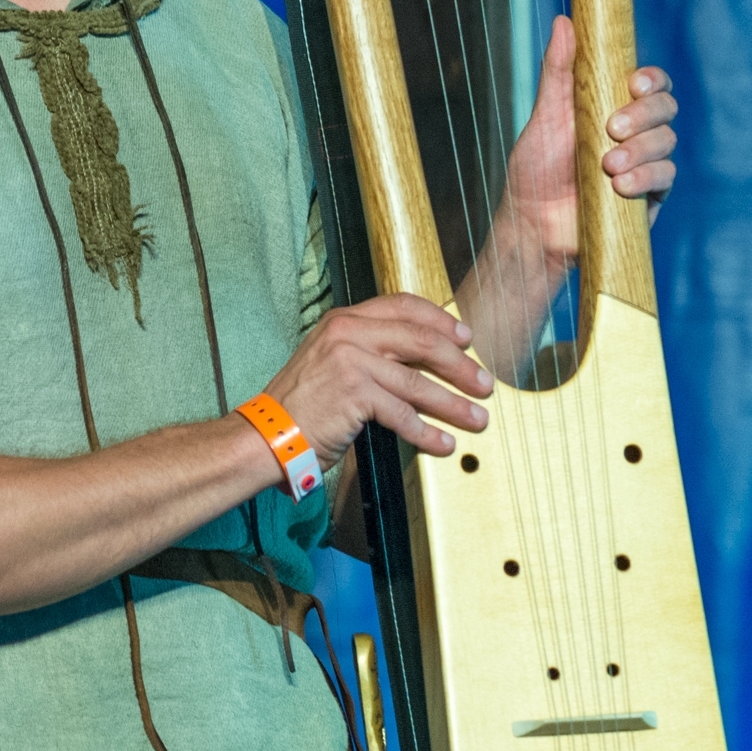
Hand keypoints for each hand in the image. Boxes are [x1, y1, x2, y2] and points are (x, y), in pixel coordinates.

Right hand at [266, 294, 493, 462]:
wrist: (267, 434)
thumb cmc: (301, 406)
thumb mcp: (332, 362)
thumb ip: (369, 352)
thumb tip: (421, 364)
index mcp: (344, 320)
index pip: (404, 306)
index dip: (441, 321)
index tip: (466, 338)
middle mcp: (348, 333)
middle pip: (421, 341)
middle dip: (461, 365)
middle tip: (483, 384)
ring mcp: (350, 361)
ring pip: (418, 382)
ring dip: (454, 404)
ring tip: (477, 419)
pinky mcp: (354, 393)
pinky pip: (403, 413)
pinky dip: (428, 432)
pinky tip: (443, 444)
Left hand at [503, 15, 677, 267]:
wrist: (533, 226)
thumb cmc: (535, 170)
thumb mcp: (546, 117)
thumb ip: (558, 72)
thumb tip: (564, 20)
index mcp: (614, 108)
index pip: (650, 84)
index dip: (652, 79)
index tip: (635, 83)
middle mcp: (636, 134)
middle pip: (665, 109)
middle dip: (644, 115)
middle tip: (612, 128)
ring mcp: (646, 164)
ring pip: (667, 142)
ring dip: (641, 149)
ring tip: (608, 163)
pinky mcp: (651, 197)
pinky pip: (665, 177)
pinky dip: (646, 177)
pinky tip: (620, 185)